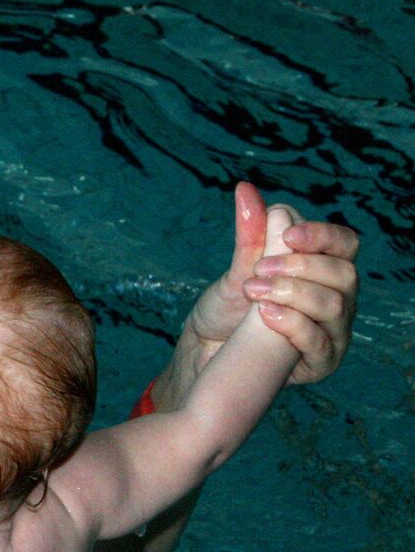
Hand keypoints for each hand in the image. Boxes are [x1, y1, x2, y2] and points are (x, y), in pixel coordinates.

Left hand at [183, 181, 357, 384]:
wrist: (206, 349)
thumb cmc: (228, 307)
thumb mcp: (239, 266)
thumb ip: (252, 233)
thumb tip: (244, 189)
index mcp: (324, 268)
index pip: (345, 244)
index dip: (322, 236)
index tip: (287, 235)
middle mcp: (337, 298)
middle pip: (345, 274)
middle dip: (301, 267)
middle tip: (258, 270)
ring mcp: (332, 331)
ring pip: (335, 306)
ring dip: (293, 294)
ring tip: (253, 291)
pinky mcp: (320, 362)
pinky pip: (321, 343)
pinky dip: (294, 325)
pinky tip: (266, 315)